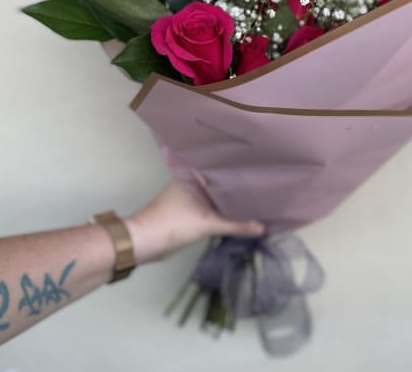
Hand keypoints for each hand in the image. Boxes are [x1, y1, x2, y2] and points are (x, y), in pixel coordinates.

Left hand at [126, 180, 264, 263]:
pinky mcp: (191, 211)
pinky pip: (214, 208)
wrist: (146, 243)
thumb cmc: (174, 224)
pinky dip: (225, 211)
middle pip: (221, 182)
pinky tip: (242, 212)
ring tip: (258, 197)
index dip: (240, 169)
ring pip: (218, 196)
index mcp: (194, 174)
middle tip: (265, 183)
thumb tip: (265, 227)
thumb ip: (237, 225)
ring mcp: (191, 196)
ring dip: (232, 200)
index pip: (222, 167)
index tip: (261, 168)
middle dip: (239, 186)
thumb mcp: (208, 223)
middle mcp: (193, 181)